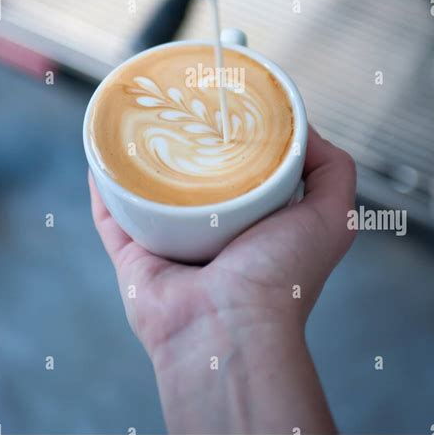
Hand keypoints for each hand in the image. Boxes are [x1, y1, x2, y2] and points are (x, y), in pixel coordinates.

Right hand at [89, 126, 356, 434]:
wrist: (229, 330)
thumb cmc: (283, 277)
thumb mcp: (331, 217)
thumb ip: (333, 170)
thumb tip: (303, 128)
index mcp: (255, 225)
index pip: (244, 173)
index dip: (239, 139)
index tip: (230, 104)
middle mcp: (212, 234)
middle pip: (193, 178)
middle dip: (187, 143)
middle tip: (179, 104)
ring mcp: (170, 245)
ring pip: (149, 192)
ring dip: (140, 159)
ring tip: (137, 119)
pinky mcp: (133, 257)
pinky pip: (111, 215)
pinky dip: (103, 186)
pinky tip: (100, 154)